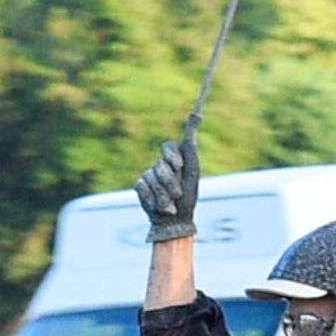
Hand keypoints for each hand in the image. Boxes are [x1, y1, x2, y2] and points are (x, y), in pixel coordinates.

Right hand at [133, 123, 199, 241]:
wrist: (176, 221)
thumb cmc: (188, 196)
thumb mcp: (193, 168)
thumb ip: (190, 143)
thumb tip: (195, 114)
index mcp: (175, 159)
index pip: (168, 146)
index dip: (172, 156)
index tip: (179, 167)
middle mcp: (161, 165)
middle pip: (160, 165)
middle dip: (171, 182)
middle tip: (178, 194)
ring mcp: (149, 176)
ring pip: (151, 178)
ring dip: (163, 194)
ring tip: (170, 203)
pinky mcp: (140, 186)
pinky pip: (142, 186)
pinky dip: (152, 198)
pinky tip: (158, 206)